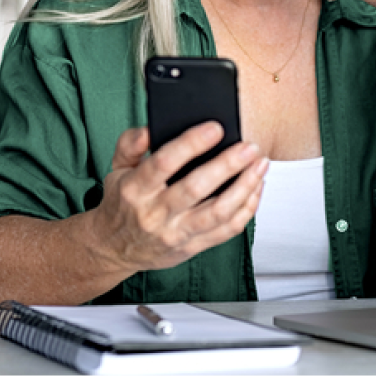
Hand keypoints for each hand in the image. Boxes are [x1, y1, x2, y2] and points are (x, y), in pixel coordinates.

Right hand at [88, 123, 267, 273]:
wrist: (115, 248)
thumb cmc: (122, 203)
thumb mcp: (115, 168)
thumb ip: (129, 144)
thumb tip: (149, 128)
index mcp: (135, 189)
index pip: (163, 163)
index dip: (191, 144)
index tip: (215, 128)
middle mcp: (155, 214)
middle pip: (196, 188)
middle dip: (227, 165)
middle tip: (249, 146)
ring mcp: (175, 233)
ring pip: (217, 212)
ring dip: (244, 187)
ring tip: (260, 165)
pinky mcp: (192, 247)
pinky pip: (226, 230)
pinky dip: (246, 209)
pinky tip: (255, 188)